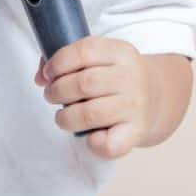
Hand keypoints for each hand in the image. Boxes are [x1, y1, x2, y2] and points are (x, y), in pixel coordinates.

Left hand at [34, 36, 153, 160]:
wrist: (155, 98)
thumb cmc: (114, 77)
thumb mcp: (99, 57)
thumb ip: (65, 59)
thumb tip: (41, 77)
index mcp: (121, 52)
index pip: (85, 51)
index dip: (59, 62)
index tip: (48, 74)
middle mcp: (131, 77)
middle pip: (84, 84)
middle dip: (57, 91)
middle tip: (51, 95)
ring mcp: (135, 106)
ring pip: (90, 114)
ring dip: (65, 118)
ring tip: (62, 116)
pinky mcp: (135, 133)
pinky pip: (108, 145)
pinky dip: (92, 143)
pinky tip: (89, 135)